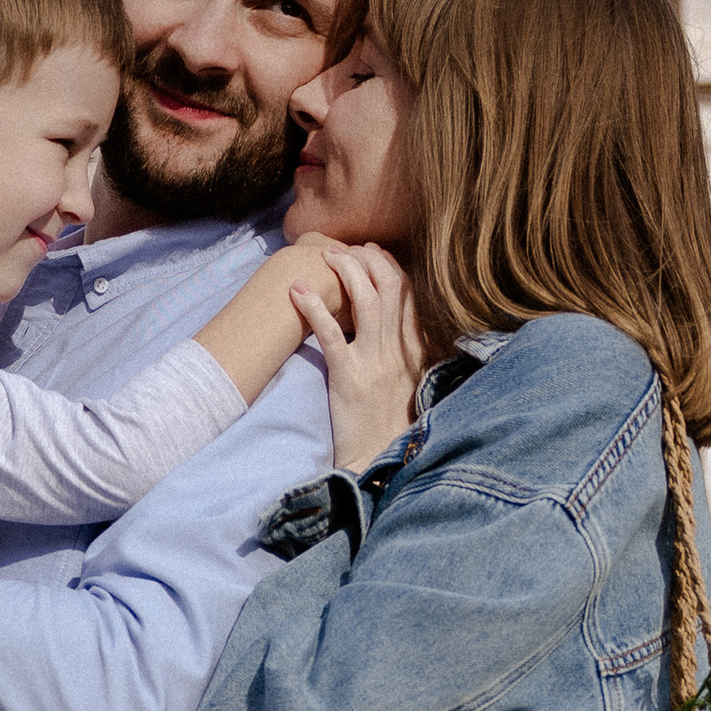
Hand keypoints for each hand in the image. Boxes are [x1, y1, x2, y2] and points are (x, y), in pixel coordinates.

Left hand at [292, 243, 424, 470]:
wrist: (379, 462)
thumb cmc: (389, 427)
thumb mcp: (408, 385)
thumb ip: (406, 354)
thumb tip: (396, 325)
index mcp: (413, 351)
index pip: (408, 293)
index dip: (388, 265)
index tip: (370, 252)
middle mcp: (397, 351)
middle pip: (389, 286)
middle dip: (366, 259)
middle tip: (342, 248)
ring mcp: (374, 363)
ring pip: (365, 300)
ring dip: (345, 270)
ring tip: (323, 256)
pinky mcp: (348, 379)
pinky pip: (331, 334)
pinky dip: (314, 307)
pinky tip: (297, 290)